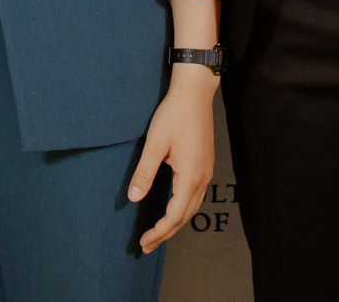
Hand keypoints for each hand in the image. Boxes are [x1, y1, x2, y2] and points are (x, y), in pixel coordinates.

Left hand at [128, 65, 217, 253]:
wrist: (194, 93)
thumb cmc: (174, 115)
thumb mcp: (155, 144)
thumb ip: (144, 173)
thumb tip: (133, 198)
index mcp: (191, 176)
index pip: (174, 215)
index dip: (159, 231)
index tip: (143, 241)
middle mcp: (202, 178)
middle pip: (185, 216)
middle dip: (166, 233)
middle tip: (147, 246)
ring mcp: (205, 171)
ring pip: (191, 207)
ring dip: (175, 223)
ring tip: (158, 233)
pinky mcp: (204, 165)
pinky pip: (194, 196)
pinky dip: (182, 210)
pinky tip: (172, 209)